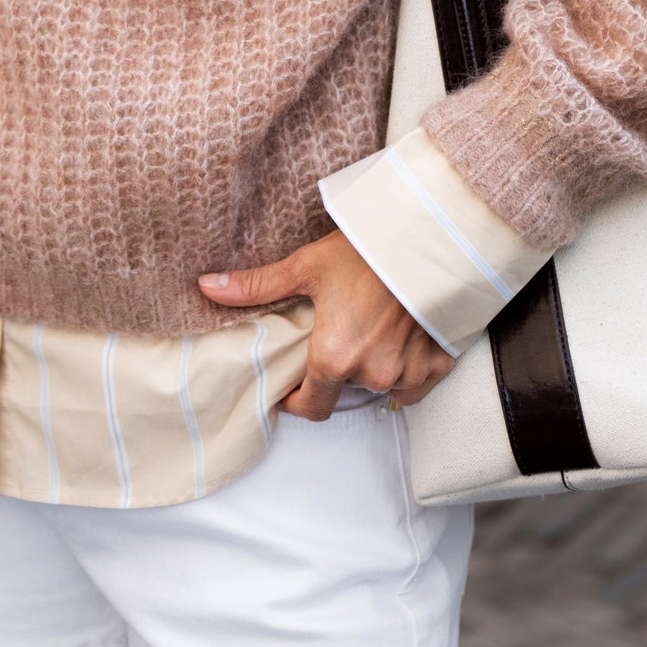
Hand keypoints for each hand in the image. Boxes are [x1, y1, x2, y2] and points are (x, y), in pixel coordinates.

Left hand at [199, 226, 453, 419]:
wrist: (430, 238)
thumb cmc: (367, 251)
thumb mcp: (307, 266)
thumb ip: (258, 286)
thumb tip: (207, 287)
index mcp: (335, 358)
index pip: (311, 407)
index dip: (298, 400)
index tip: (293, 386)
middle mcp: (372, 375)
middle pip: (346, 389)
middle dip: (338, 371)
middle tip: (338, 335)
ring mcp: (409, 374)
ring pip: (383, 385)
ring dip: (374, 366)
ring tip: (370, 328)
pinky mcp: (439, 366)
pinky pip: (417, 381)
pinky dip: (408, 366)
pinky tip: (402, 336)